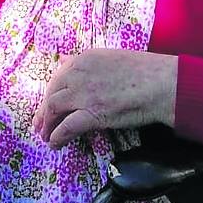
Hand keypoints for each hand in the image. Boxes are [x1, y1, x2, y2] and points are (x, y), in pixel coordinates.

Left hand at [33, 49, 177, 148]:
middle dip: (43, 111)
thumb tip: (68, 65)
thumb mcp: (111, 59)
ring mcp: (84, 94)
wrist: (162, 83)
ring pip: (53, 109)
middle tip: (40, 125)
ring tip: (46, 137)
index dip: (50, 93)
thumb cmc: (145, 72)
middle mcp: (79, 74)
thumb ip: (89, 65)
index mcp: (84, 59)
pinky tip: (55, 144)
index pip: (58, 77)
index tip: (47, 105)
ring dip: (47, 125)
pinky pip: (66, 127)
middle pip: (51, 93)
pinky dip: (57, 137)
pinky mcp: (92, 113)